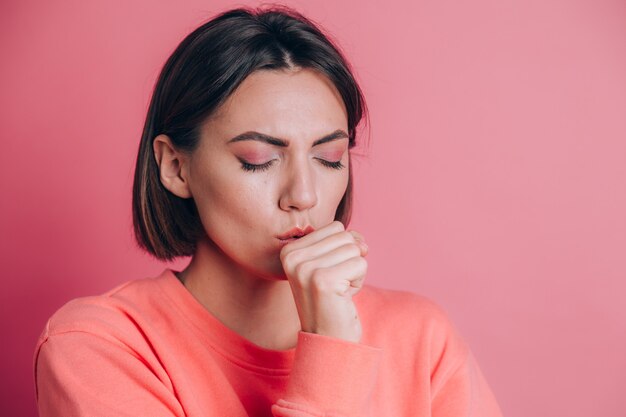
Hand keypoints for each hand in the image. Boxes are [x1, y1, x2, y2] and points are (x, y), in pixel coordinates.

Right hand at [280, 221, 368, 342]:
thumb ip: (346, 241)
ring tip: (338, 291)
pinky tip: (342, 297)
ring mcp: (305, 269)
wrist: (327, 339)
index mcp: (289, 251)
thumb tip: (361, 241)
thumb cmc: (333, 300)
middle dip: (349, 261)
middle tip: (335, 285)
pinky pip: (360, 264)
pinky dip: (358, 282)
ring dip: (354, 272)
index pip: (335, 227)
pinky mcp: (323, 280)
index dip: (341, 251)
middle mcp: (292, 258)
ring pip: (354, 249)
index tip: (329, 274)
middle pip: (345, 236)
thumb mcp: (333, 263)